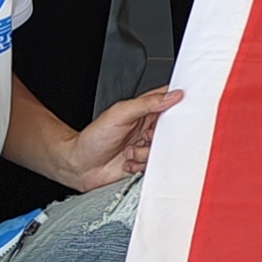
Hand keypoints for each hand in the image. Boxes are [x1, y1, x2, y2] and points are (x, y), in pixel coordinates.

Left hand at [42, 86, 183, 189]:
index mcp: (145, 110)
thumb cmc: (93, 137)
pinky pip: (154, 165)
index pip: (169, 101)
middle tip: (145, 137)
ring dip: (145, 153)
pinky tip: (127, 162)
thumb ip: (147, 103)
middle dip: (160, 137)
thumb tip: (172, 96)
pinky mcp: (143, 162)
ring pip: (163, 150)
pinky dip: (140, 165)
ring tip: (129, 151)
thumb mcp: (120, 113)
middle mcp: (147, 127)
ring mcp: (146, 146)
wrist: (79, 165)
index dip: (180, 104)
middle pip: (172, 129)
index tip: (181, 111)